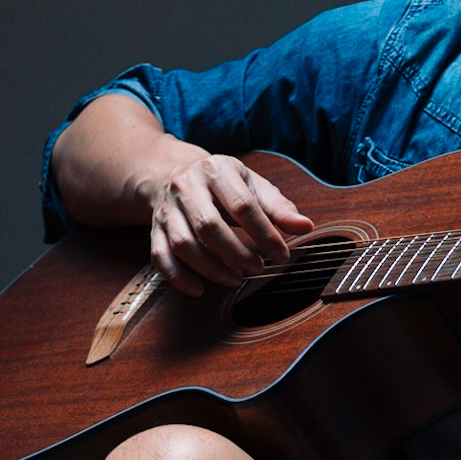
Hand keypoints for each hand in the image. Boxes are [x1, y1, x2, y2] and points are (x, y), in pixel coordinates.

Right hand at [147, 148, 313, 295]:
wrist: (174, 172)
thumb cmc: (222, 183)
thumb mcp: (252, 184)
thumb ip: (278, 207)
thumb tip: (305, 226)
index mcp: (216, 170)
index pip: (242, 205)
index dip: (264, 233)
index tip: (281, 254)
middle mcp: (186, 187)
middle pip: (208, 226)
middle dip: (236, 253)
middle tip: (258, 268)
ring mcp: (167, 210)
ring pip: (184, 244)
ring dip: (211, 268)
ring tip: (235, 279)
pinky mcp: (155, 229)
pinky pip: (160, 257)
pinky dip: (179, 277)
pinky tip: (199, 289)